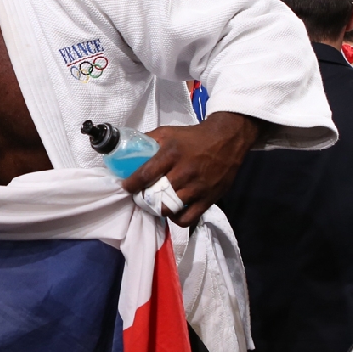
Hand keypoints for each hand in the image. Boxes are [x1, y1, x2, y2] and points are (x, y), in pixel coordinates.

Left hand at [121, 112, 261, 227]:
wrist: (226, 140)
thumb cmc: (193, 137)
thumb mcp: (168, 132)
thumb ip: (149, 140)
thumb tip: (129, 148)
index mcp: (171, 154)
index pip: (145, 174)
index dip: (132, 184)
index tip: (126, 187)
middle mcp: (184, 172)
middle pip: (156, 195)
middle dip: (144, 198)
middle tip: (141, 196)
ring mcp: (197, 188)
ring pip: (170, 209)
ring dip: (159, 209)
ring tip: (155, 204)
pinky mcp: (209, 198)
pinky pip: (188, 218)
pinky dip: (177, 219)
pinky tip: (173, 212)